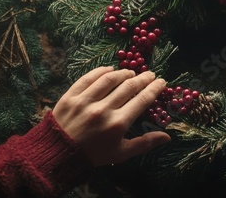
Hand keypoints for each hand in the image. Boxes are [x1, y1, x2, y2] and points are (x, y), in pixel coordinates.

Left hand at [52, 67, 169, 166]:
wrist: (58, 155)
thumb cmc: (93, 155)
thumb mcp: (121, 153)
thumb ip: (144, 143)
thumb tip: (167, 136)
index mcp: (117, 124)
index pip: (142, 100)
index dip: (154, 88)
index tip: (162, 82)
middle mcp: (103, 110)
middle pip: (128, 87)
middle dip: (143, 78)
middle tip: (150, 74)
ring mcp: (85, 101)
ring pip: (109, 79)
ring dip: (124, 73)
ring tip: (131, 72)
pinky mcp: (70, 96)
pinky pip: (88, 78)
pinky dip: (101, 71)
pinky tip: (110, 69)